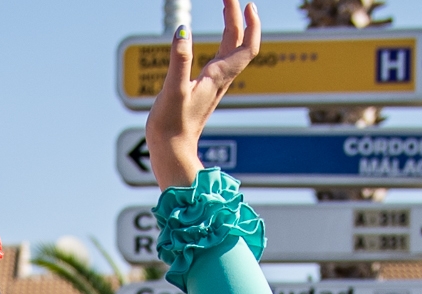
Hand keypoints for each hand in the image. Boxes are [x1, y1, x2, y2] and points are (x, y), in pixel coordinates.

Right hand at [146, 0, 260, 188]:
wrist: (171, 151)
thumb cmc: (172, 125)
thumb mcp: (173, 89)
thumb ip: (179, 59)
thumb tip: (183, 30)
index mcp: (217, 76)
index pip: (246, 46)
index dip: (250, 24)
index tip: (246, 4)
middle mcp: (220, 79)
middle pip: (239, 43)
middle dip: (237, 17)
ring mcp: (213, 85)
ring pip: (230, 50)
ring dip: (232, 28)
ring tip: (226, 8)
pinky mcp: (204, 90)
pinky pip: (220, 60)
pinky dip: (221, 42)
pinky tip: (213, 40)